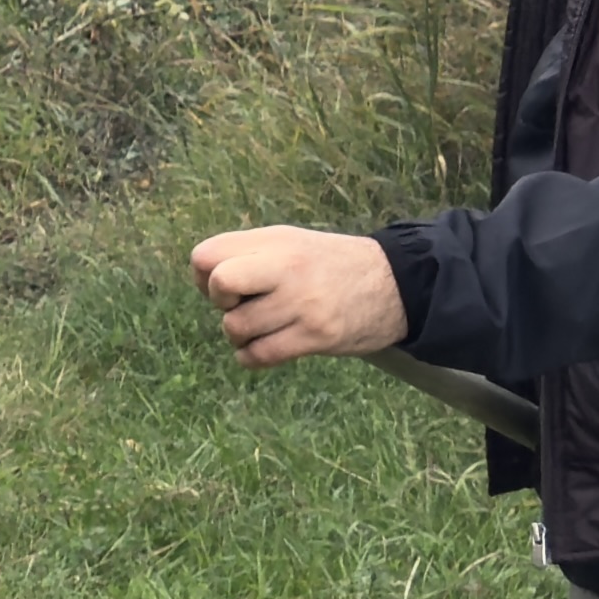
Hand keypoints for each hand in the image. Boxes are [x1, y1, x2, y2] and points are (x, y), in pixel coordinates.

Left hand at [187, 225, 407, 367]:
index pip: (206, 255)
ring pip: (237, 327)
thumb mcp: (290, 243)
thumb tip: (202, 279)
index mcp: (275, 241)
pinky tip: (263, 349)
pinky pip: (260, 355)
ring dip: (240, 336)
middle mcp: (287, 267)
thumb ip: (247, 254)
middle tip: (241, 305)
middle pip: (219, 284)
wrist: (395, 284)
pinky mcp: (316, 335)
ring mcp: (302, 303)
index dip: (204, 276)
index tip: (225, 287)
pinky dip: (251, 357)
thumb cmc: (330, 265)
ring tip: (262, 328)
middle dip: (220, 302)